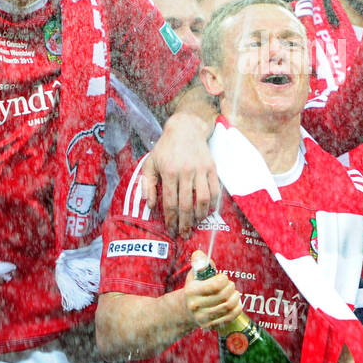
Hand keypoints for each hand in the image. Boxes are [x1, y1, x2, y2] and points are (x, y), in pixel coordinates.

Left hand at [141, 114, 218, 235]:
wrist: (185, 129)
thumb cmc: (165, 148)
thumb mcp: (150, 163)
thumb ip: (147, 184)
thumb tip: (150, 205)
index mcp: (169, 172)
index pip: (170, 202)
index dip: (171, 219)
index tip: (171, 229)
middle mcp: (186, 172)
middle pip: (186, 205)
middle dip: (185, 223)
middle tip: (184, 234)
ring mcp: (200, 170)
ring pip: (203, 199)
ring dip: (200, 216)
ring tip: (195, 224)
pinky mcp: (212, 168)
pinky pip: (215, 190)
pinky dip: (212, 204)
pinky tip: (207, 211)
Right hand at [182, 257, 241, 329]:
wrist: (187, 309)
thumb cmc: (196, 287)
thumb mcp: (195, 273)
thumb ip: (199, 261)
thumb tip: (199, 254)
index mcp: (191, 291)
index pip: (215, 285)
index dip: (224, 279)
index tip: (223, 278)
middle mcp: (195, 306)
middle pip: (223, 296)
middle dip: (231, 287)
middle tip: (230, 285)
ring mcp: (202, 317)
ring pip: (228, 306)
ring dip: (236, 297)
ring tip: (234, 293)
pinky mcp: (209, 326)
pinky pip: (230, 317)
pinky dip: (237, 308)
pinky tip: (236, 303)